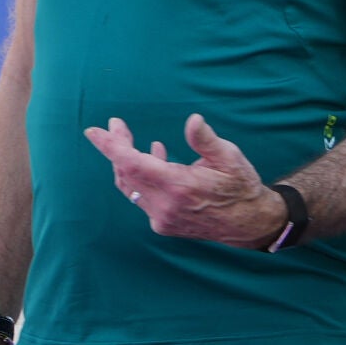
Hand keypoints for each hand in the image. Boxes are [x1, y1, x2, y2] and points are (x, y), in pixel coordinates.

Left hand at [84, 114, 284, 245]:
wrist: (250, 223)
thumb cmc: (242, 186)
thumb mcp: (230, 157)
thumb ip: (206, 140)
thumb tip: (192, 120)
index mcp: (179, 186)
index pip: (132, 163)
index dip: (111, 146)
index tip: (95, 131)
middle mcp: (165, 205)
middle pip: (126, 173)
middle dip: (117, 147)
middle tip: (118, 126)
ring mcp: (162, 218)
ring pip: (130, 187)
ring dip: (127, 162)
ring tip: (133, 140)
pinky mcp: (164, 224)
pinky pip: (141, 198)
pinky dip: (140, 177)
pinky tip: (156, 159)